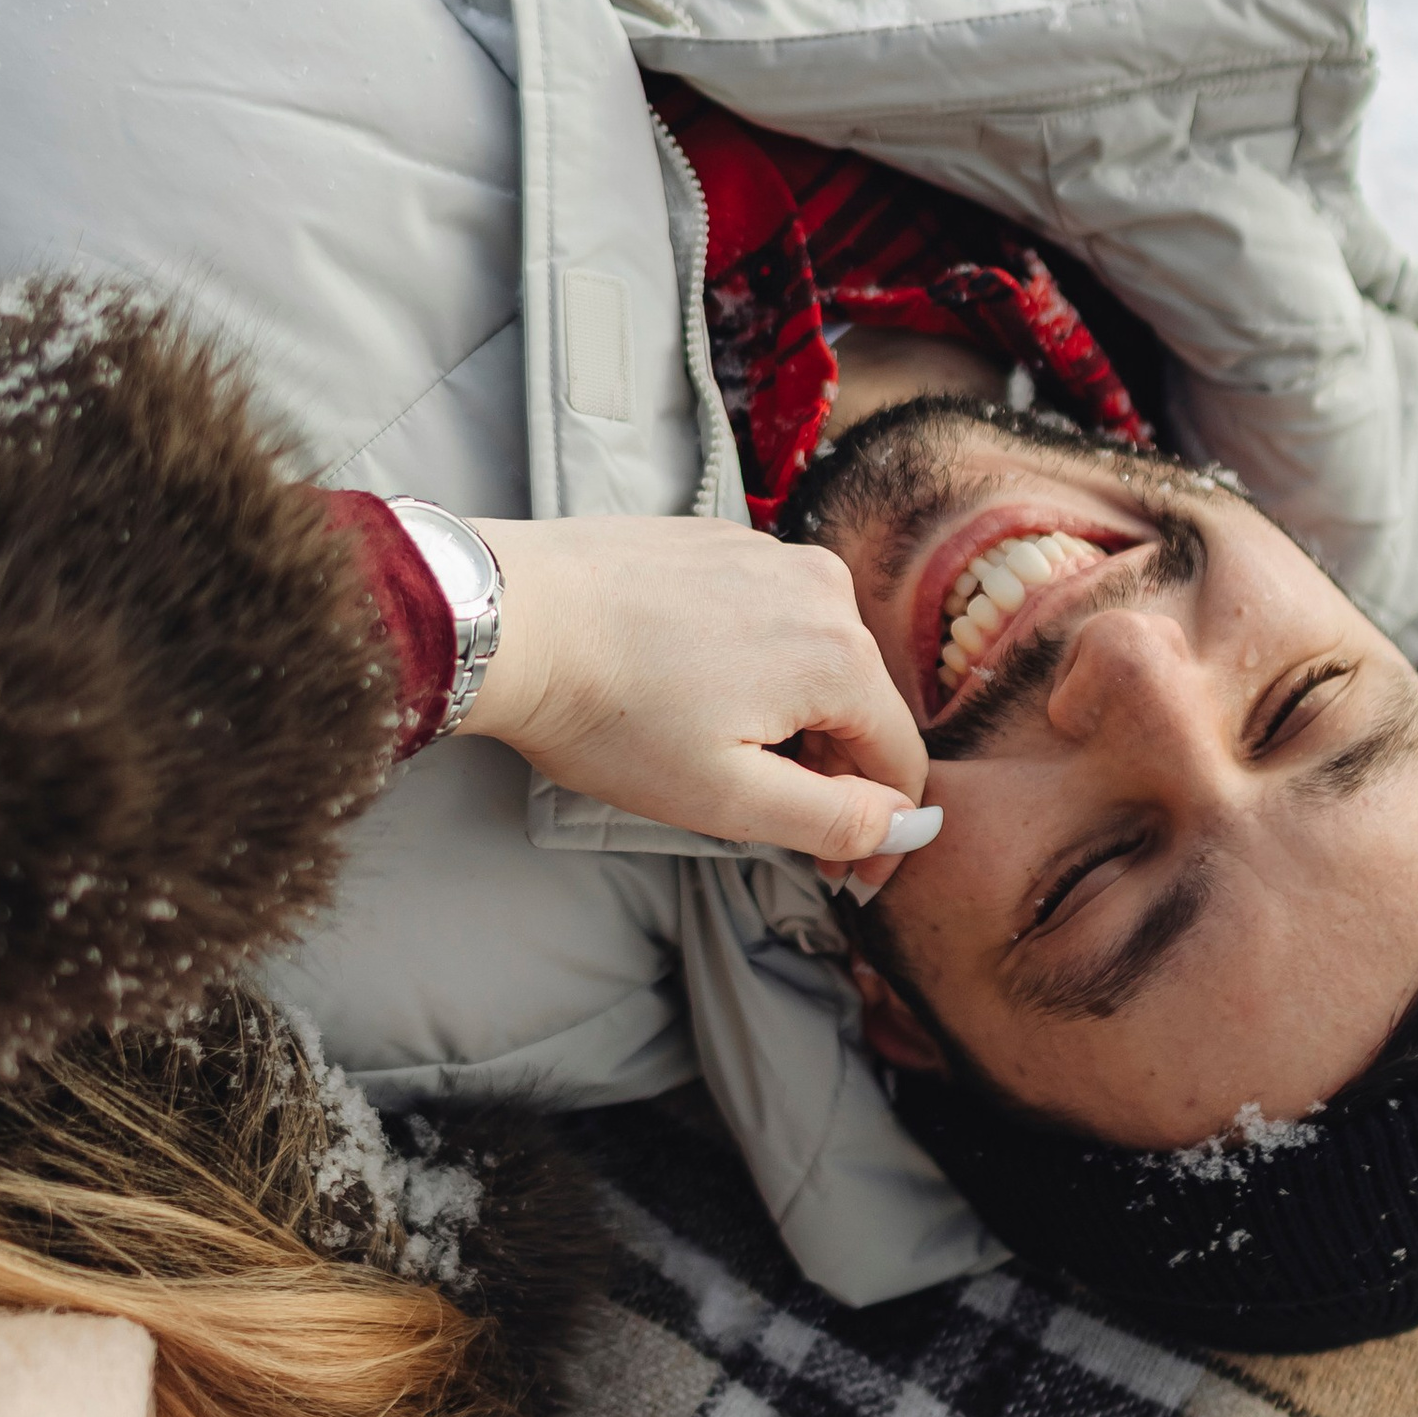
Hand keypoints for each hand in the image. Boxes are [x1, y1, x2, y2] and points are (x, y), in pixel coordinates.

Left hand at [465, 516, 938, 896]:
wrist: (511, 619)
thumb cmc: (611, 714)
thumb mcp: (727, 798)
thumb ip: (834, 819)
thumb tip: (906, 825)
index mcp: (840, 658)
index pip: (901, 760)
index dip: (882, 831)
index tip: (843, 877)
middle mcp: (823, 590)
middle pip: (860, 705)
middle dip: (829, 772)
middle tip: (764, 821)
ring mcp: (769, 554)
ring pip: (814, 657)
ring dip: (788, 715)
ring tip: (712, 750)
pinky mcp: (719, 540)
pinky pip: (767, 614)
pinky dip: (750, 662)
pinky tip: (688, 689)